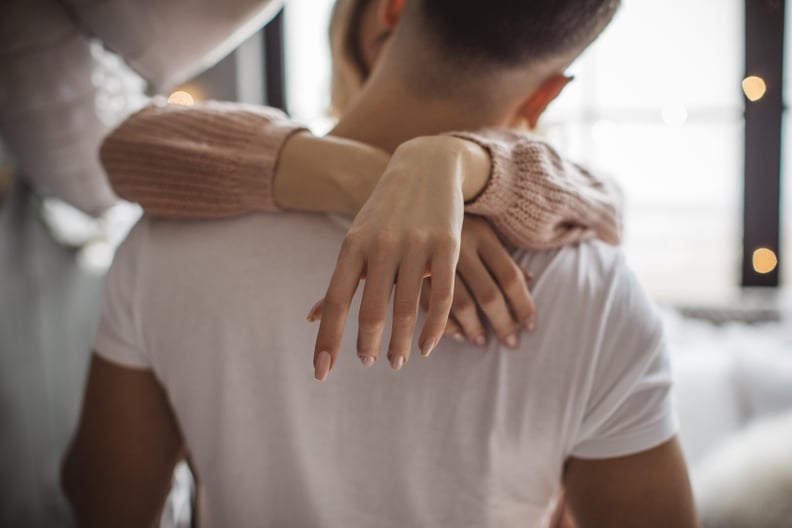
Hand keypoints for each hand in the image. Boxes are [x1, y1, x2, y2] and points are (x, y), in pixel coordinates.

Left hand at [311, 136, 470, 379]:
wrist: (426, 165)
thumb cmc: (385, 212)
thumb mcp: (357, 237)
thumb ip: (341, 279)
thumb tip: (311, 318)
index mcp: (353, 245)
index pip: (335, 301)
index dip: (328, 339)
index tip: (322, 371)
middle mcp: (382, 246)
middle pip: (371, 310)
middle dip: (368, 345)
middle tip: (369, 363)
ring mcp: (416, 245)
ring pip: (407, 308)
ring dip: (401, 343)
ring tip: (397, 361)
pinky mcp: (447, 245)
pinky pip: (442, 296)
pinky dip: (435, 328)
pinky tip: (429, 346)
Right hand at [420, 215, 535, 347]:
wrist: (402, 188)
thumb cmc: (448, 211)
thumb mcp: (478, 224)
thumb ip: (501, 253)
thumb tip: (529, 281)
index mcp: (481, 233)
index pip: (510, 277)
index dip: (523, 305)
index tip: (530, 327)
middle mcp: (459, 246)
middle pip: (489, 295)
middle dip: (503, 324)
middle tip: (511, 343)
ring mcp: (433, 257)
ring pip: (460, 304)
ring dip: (474, 329)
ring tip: (480, 341)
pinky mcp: (407, 267)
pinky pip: (430, 304)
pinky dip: (444, 324)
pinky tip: (455, 334)